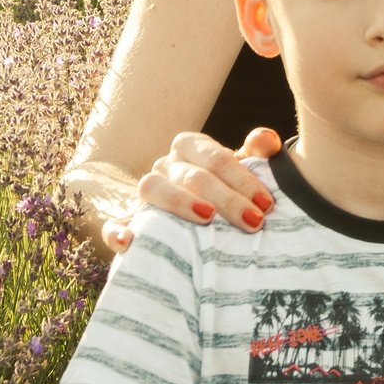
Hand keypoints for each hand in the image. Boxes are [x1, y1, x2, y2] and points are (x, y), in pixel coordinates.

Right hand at [107, 127, 281, 250]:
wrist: (199, 219)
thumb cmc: (226, 191)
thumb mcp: (243, 172)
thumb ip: (257, 154)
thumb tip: (268, 140)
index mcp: (191, 148)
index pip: (216, 157)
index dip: (243, 179)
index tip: (266, 205)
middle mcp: (165, 166)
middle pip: (192, 176)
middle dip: (226, 199)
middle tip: (254, 222)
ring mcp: (145, 194)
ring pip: (152, 188)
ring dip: (180, 203)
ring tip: (207, 220)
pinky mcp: (129, 222)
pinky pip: (114, 224)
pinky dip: (118, 232)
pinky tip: (129, 243)